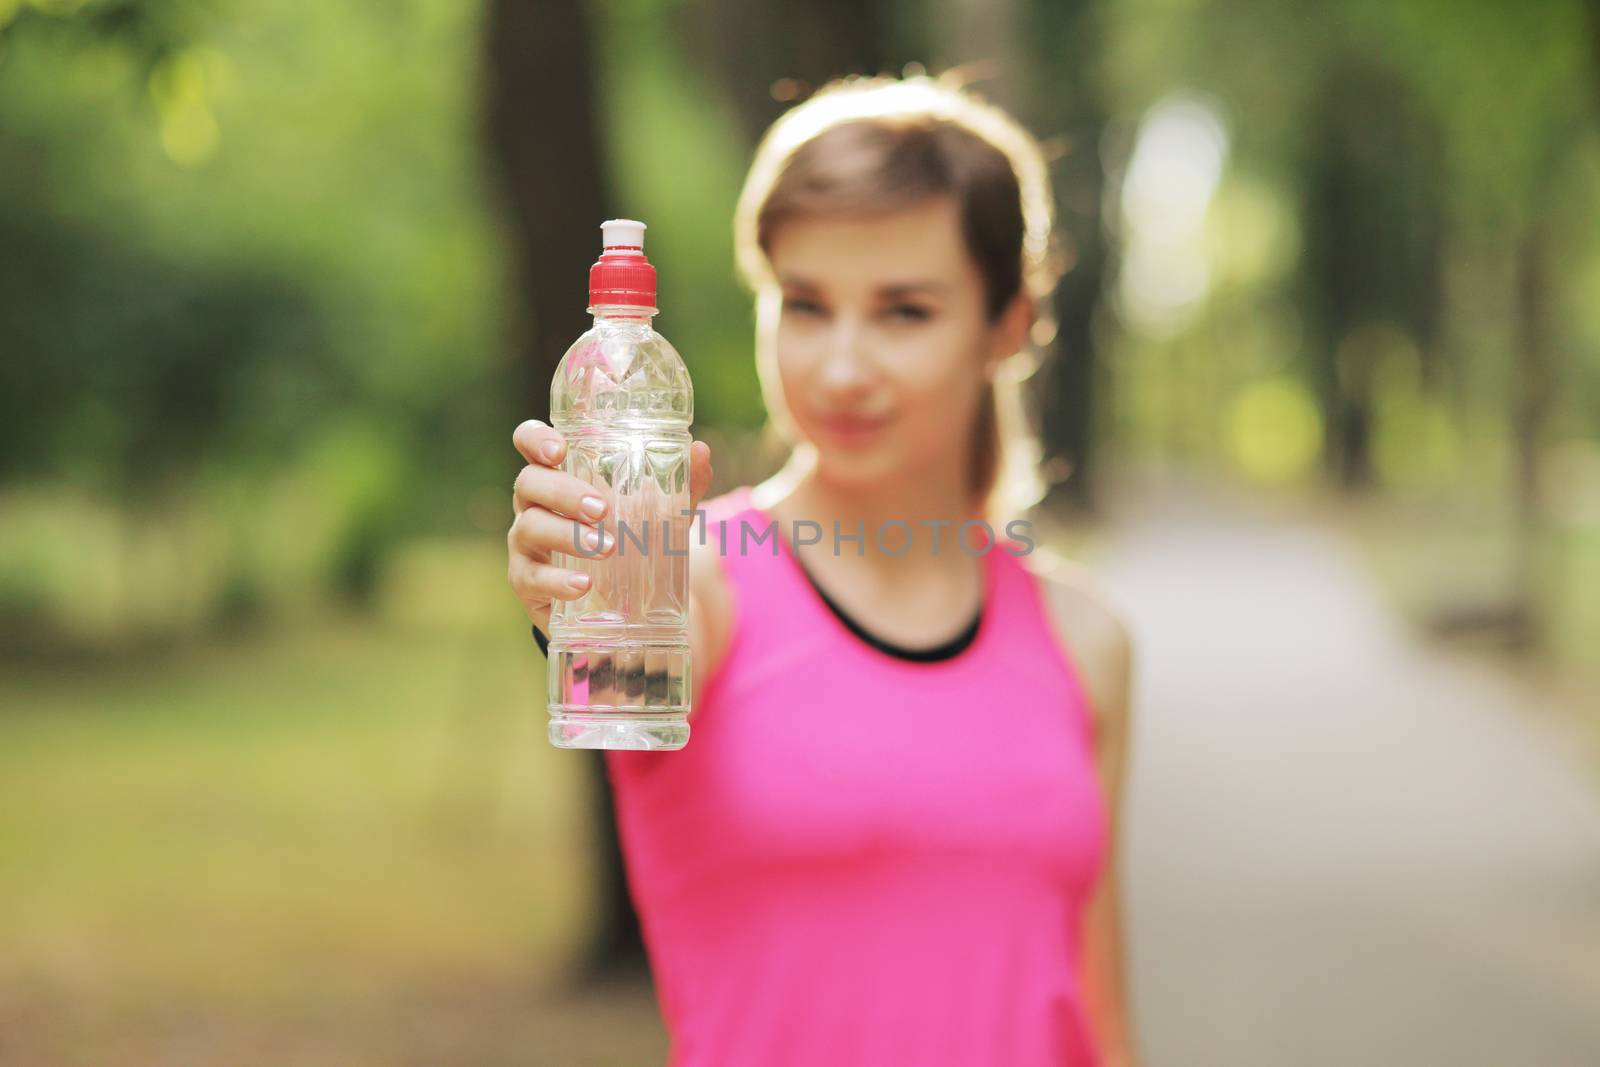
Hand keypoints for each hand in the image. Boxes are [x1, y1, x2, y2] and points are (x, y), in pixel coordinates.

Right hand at [508, 419, 712, 633]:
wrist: (616, 604)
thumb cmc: (626, 540)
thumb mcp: (656, 513)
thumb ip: (678, 486)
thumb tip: (701, 451)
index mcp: (558, 475)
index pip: (529, 442)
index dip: (536, 440)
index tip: (560, 450)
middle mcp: (534, 504)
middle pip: (529, 483)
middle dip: (563, 492)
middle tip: (601, 508)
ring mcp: (525, 544)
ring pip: (529, 528)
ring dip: (567, 535)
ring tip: (606, 547)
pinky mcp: (527, 583)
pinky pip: (531, 579)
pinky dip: (558, 581)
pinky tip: (583, 585)